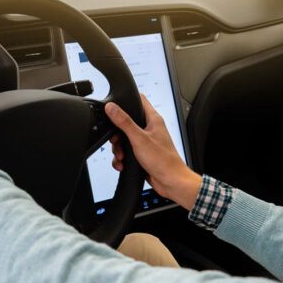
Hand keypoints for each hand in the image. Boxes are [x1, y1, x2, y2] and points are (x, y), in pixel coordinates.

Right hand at [104, 94, 201, 209]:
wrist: (171, 182)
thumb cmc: (163, 160)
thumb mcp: (139, 138)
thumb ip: (124, 122)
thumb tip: (112, 108)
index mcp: (153, 119)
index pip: (139, 100)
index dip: (126, 100)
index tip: (114, 107)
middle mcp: (149, 129)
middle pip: (126, 122)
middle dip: (118, 134)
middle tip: (116, 141)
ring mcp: (145, 142)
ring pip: (124, 139)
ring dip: (119, 149)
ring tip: (121, 156)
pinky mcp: (142, 154)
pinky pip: (126, 152)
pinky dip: (122, 158)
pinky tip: (123, 164)